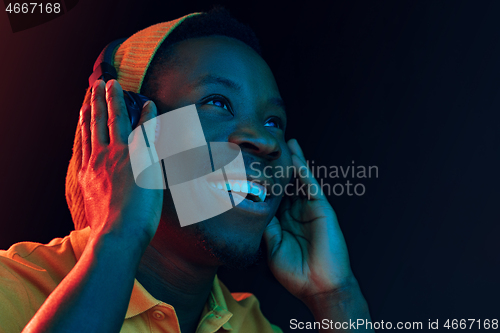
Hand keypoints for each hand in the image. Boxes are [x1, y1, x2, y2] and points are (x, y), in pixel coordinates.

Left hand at [78, 79, 162, 244]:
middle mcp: (108, 154)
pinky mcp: (86, 178)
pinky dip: (82, 133)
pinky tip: (82, 129)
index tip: (127, 90)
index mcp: (127, 152)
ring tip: (87, 98)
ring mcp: (94, 165)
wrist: (119, 232)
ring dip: (88, 111)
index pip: (126, 120)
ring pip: (89, 131)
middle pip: (102, 120)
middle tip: (100, 83)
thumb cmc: (143, 207)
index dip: (126, 103)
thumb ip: (150, 141)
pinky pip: (83, 148)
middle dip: (102, 99)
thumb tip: (148, 114)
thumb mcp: (154, 171)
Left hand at [263, 139, 353, 305]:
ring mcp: (309, 210)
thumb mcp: (272, 249)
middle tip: (267, 148)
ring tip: (284, 142)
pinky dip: (303, 169)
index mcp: (283, 224)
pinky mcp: (321, 209)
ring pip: (298, 180)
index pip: (272, 197)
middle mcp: (295, 214)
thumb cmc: (295, 274)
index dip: (263, 183)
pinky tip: (295, 155)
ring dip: (292, 161)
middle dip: (278, 167)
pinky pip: (310, 185)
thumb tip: (257, 207)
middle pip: (285, 185)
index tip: (249, 167)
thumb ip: (266, 227)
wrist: (319, 287)